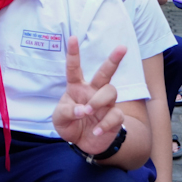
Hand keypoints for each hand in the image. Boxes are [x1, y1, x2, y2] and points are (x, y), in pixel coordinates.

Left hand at [53, 37, 125, 154]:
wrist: (83, 144)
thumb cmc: (70, 125)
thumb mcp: (59, 119)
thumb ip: (67, 112)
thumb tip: (82, 109)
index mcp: (77, 88)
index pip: (74, 68)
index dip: (73, 53)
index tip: (72, 38)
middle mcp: (93, 91)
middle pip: (105, 73)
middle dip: (113, 60)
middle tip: (122, 47)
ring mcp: (106, 103)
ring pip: (111, 91)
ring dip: (98, 101)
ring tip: (88, 112)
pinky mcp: (115, 117)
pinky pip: (115, 114)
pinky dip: (104, 124)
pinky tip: (96, 131)